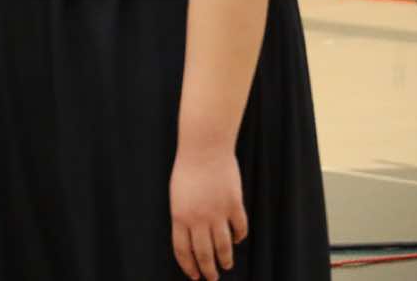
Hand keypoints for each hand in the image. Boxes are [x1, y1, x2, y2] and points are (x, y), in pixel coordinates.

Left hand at [170, 145, 247, 279]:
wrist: (204, 149)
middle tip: (212, 278)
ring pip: (224, 246)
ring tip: (226, 265)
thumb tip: (192, 237)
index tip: (194, 276)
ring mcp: (218, 213)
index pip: (183, 249)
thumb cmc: (187, 170)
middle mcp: (198, 218)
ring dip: (225, 259)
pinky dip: (239, 237)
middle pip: (204, 253)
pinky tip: (237, 240)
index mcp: (179, 216)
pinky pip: (240, 229)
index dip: (188, 265)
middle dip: (208, 270)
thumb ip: (184, 217)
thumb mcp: (177, 196)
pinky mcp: (234, 205)